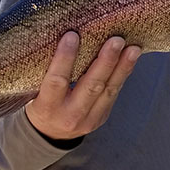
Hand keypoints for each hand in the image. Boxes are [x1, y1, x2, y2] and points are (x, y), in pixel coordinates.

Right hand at [25, 32, 141, 140]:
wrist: (49, 135)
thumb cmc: (41, 102)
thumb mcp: (35, 90)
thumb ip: (48, 70)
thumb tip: (65, 34)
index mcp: (47, 107)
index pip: (57, 81)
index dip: (65, 58)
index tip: (72, 35)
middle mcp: (69, 115)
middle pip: (91, 86)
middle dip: (106, 61)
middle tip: (116, 40)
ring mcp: (89, 119)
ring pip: (108, 90)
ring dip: (123, 67)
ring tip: (133, 48)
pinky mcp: (102, 116)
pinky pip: (114, 93)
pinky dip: (123, 73)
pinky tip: (131, 58)